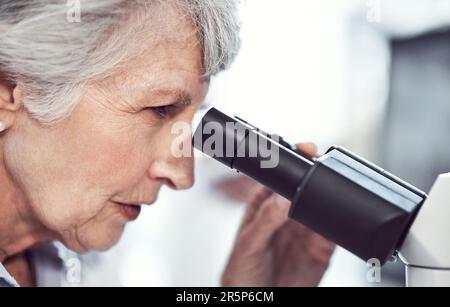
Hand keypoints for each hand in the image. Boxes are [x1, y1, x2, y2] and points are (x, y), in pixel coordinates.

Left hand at [221, 143, 334, 286]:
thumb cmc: (241, 275)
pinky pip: (335, 231)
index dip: (292, 163)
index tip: (304, 152)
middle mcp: (286, 214)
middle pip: (305, 186)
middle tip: (324, 163)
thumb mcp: (248, 244)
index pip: (280, 178)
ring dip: (330, 195)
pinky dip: (341, 223)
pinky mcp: (322, 247)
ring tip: (333, 189)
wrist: (261, 305)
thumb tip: (283, 197)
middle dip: (316, 173)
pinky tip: (338, 218)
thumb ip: (265, 220)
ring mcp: (305, 230)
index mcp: (263, 206)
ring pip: (322, 205)